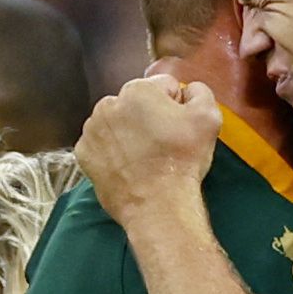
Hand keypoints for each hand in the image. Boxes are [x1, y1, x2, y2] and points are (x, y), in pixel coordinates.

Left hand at [78, 70, 217, 221]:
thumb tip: (188, 91)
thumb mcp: (208, 116)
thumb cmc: (183, 159)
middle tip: (163, 144)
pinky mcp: (83, 154)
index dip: (177, 107)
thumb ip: (199, 92)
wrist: (157, 204)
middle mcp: (108, 104)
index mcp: (137, 89)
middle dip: (149, 117)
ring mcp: (91, 130)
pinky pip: (102, 145)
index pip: (164, 89)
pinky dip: (112, 152)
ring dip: (129, 133)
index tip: (179, 128)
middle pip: (137, 104)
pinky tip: (128, 165)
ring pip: (117, 123)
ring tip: (146, 157)